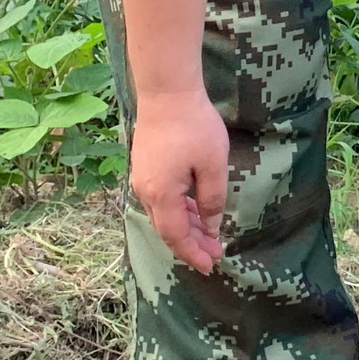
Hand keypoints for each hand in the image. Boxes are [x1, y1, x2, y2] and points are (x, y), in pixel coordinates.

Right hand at [130, 89, 229, 273]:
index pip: (176, 236)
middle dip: (192, 244)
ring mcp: (142, 179)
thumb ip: (212, 200)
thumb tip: (210, 227)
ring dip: (187, 226)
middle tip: (216, 254)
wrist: (167, 93)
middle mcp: (146, 191)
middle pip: (168, 228)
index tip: (210, 266)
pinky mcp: (146, 167)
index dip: (192, 254)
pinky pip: (162, 199)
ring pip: (165, 214)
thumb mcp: (212, 166)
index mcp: (161, 195)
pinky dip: (179, 210)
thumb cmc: (194, 127)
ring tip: (209, 235)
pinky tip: (195, 210)